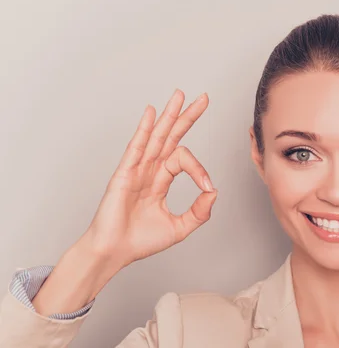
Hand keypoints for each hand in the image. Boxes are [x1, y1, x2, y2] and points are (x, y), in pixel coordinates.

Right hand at [82, 89, 216, 269]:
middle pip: (171, 136)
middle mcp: (150, 170)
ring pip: (156, 136)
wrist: (115, 252)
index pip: (184, 160)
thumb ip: (199, 211)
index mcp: (161, 180)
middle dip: (187, 117)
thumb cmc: (141, 241)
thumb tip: (214, 191)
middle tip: (204, 98)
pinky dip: (144, 129)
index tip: (208, 186)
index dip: (200, 170)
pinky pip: (136, 147)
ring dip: (169, 115)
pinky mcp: (124, 174)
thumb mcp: (180, 227)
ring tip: (181, 95)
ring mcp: (137, 170)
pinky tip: (151, 113)